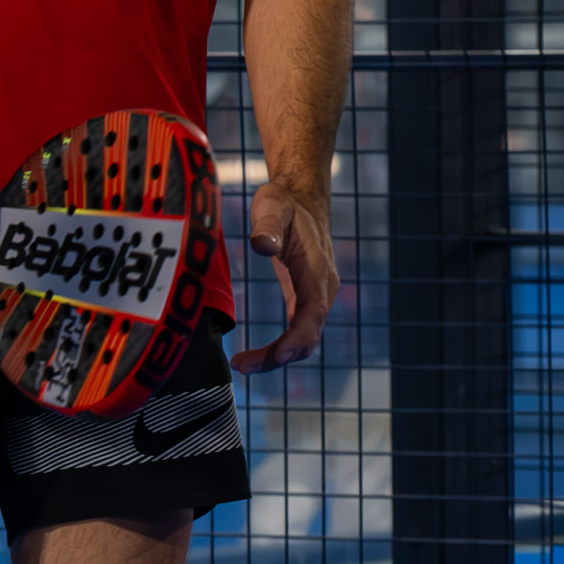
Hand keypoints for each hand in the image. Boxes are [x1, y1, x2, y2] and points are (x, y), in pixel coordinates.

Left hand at [229, 182, 337, 374]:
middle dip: (278, 357)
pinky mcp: (304, 298)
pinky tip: (253, 356)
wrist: (301, 198)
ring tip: (242, 364)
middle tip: (241, 365)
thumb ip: (268, 226)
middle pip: (308, 336)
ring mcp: (315, 296)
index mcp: (317, 271)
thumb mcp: (272, 206)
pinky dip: (279, 349)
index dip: (296, 340)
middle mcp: (322, 289)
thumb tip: (262, 245)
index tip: (274, 356)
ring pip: (304, 339)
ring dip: (277, 358)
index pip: (312, 315)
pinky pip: (297, 332)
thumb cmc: (284, 202)